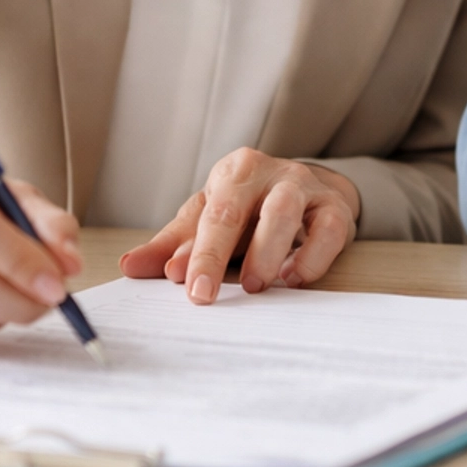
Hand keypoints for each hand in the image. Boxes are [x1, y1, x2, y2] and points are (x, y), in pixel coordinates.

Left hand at [120, 149, 359, 303]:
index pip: (210, 213)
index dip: (197, 252)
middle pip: (238, 209)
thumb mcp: (211, 219)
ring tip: (255, 285)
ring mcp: (305, 187)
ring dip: (266, 253)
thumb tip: (131, 267)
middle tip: (206, 294)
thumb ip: (174, 245)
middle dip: (217, 253)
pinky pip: (329, 231)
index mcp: (234, 172)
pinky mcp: (336, 208)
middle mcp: (268, 172)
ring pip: (284, 213)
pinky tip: (294, 279)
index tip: (187, 287)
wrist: (314, 190)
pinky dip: (311, 258)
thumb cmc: (254, 208)